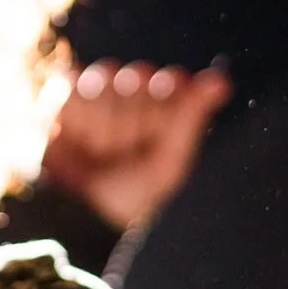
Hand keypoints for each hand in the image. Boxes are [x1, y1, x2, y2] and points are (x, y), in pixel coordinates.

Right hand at [40, 60, 232, 230]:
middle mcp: (132, 93)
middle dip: (129, 119)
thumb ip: (190, 117)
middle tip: (122, 150)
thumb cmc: (129, 194)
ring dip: (101, 121)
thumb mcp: (166, 162)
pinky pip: (73, 86)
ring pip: (105, 79)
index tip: (152, 135)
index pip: (171, 81)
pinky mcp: (64, 95)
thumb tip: (223, 81)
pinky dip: (75, 115)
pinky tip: (75, 137)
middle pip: (138, 77)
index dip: (163, 104)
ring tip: (96, 150)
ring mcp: (98, 92)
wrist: (77, 211)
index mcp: (164, 107)